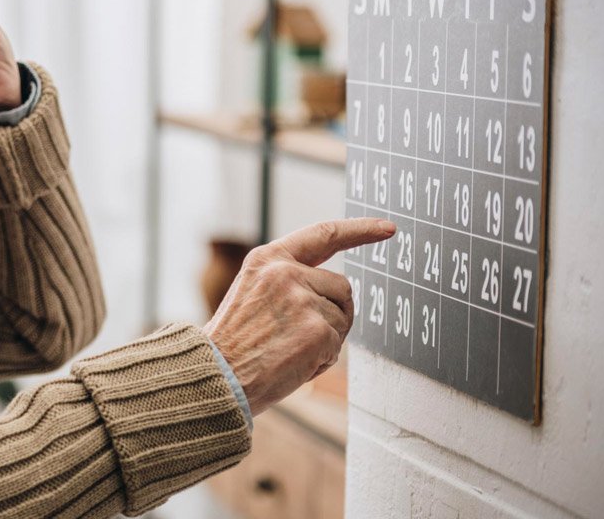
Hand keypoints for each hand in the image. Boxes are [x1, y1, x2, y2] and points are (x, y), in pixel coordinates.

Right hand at [204, 218, 395, 415]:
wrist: (215, 376)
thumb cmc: (232, 344)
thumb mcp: (252, 294)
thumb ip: (287, 283)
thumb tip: (335, 293)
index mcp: (268, 259)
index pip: (323, 235)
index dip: (360, 230)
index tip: (388, 228)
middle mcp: (286, 273)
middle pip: (341, 287)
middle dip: (332, 313)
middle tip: (298, 337)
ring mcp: (303, 300)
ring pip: (342, 318)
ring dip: (325, 339)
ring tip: (287, 350)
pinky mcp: (318, 330)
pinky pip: (337, 345)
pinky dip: (320, 360)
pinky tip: (292, 364)